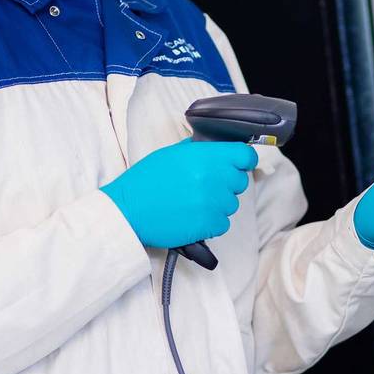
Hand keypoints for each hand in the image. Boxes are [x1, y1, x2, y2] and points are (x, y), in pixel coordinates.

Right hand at [101, 139, 259, 249]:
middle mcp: (213, 178)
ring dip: (217, 205)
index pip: (245, 156)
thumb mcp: (170, 154)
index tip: (238, 164)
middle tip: (204, 187)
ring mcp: (213, 203)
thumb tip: (213, 149)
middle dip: (226, 184)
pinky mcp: (209, 225)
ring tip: (192, 204)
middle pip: (240, 181)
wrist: (128, 211)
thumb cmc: (144, 182)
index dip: (243, 160)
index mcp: (205, 156)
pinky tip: (192, 217)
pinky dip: (211, 223)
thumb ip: (196, 150)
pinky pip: (222, 223)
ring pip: (231, 204)